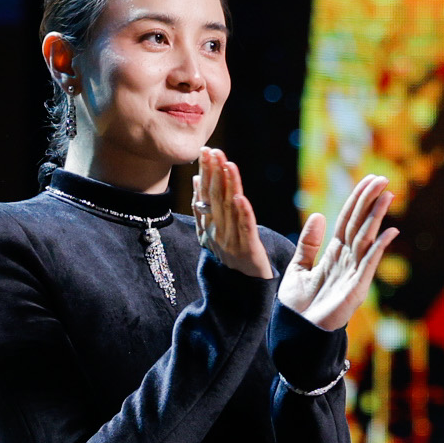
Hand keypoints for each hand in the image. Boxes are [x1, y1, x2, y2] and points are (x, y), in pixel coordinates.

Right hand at [195, 148, 272, 278]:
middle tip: (213, 151)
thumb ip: (203, 208)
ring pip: (229, 210)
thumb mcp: (214, 232)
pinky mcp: (248, 252)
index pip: (205, 194)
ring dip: (228, 186)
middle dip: (213, 173)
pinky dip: (243, 213)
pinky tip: (241, 197)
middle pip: (214, 199)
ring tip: (227, 164)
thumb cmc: (232, 257)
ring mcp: (231, 243)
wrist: (245, 291)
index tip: (205, 151)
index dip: (205, 173)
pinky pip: (245, 229)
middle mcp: (216, 233)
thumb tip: (195, 179)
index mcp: (208, 227)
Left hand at [276, 172, 398, 332]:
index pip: (347, 220)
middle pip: (359, 224)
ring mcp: (353, 273)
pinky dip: (378, 247)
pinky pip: (369, 264)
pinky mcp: (356, 289)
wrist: (296, 333)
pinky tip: (389, 231)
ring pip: (366, 238)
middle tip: (382, 179)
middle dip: (370, 201)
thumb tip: (319, 215)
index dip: (357, 200)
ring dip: (376, 217)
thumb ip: (308, 243)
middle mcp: (346, 260)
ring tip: (387, 195)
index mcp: (333, 254)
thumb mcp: (297, 267)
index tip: (368, 181)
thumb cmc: (297, 306)